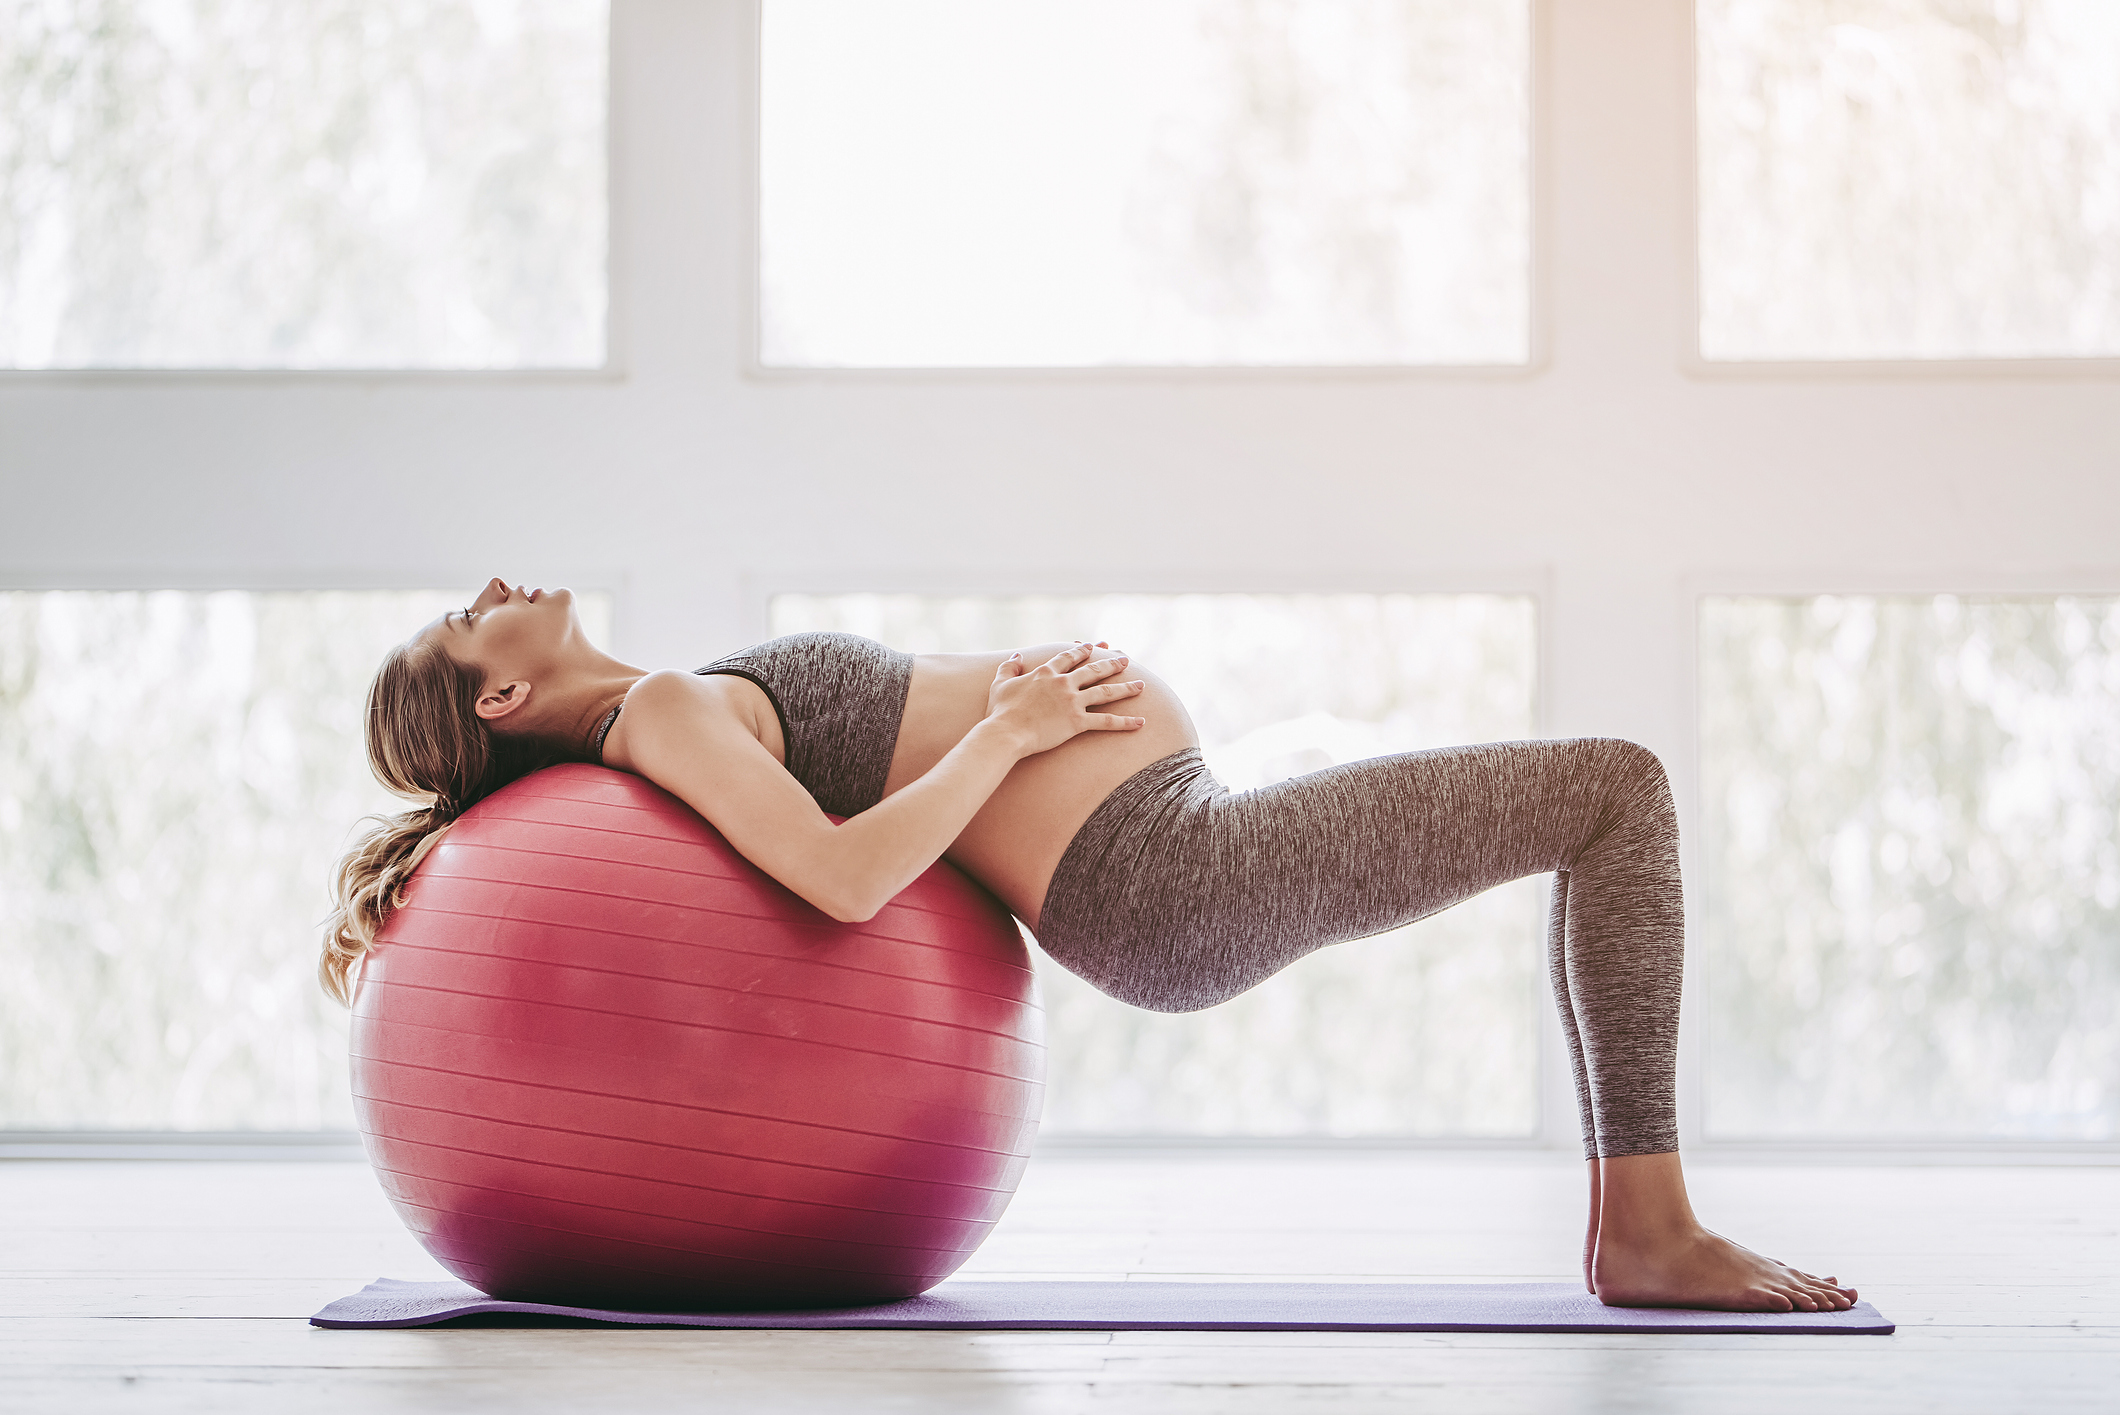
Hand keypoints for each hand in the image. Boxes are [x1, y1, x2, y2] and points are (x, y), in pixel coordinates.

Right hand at [986, 642, 1146, 756]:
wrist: (1006, 732)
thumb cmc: (1000, 711)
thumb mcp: (1000, 684)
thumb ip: (1009, 667)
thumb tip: (1017, 655)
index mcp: (1046, 673)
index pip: (1068, 657)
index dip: (1081, 651)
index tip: (1092, 645)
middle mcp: (1063, 683)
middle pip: (1093, 670)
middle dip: (1111, 664)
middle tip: (1124, 659)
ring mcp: (1072, 702)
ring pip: (1106, 692)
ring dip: (1126, 688)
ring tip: (1141, 685)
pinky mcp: (1077, 722)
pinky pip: (1106, 722)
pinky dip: (1125, 722)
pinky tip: (1140, 722)